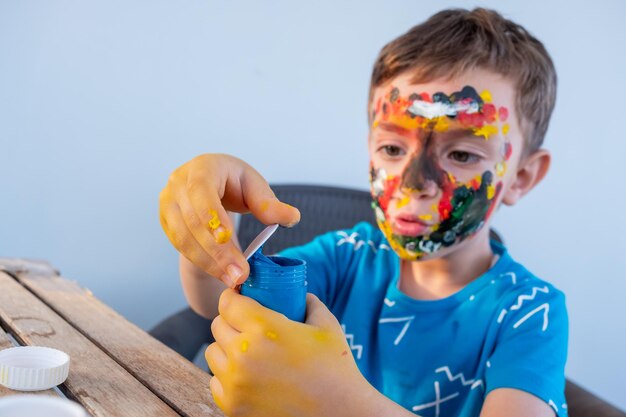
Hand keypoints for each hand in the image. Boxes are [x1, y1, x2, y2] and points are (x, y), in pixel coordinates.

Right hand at [159, 154, 299, 286]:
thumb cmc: (234, 184)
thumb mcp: (255, 187)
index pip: (201, 190)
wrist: (211, 187)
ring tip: (233, 279)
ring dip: (209, 262)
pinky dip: (202, 263)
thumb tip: (292, 218)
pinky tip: (222, 275)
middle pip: (193, 220)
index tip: (227, 238)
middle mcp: (178, 184)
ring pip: (184, 238)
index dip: (212, 215)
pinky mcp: (167, 224)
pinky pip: (181, 248)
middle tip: (240, 273)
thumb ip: (269, 204)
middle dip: (218, 251)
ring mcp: (168, 204)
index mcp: (202, 168)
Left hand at [205, 290, 380, 416]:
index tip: (240, 299)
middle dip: (231, 321)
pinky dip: (227, 376)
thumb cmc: (335, 369)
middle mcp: (244, 354)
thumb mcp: (326, 324)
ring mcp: (236, 383)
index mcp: (264, 329)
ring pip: (213, 353)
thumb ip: (308, 302)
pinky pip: (215, 381)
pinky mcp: (233, 407)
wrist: (340, 414)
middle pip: (217, 325)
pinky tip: (247, 375)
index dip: (233, 297)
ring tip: (247, 351)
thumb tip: (299, 294)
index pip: (228, 303)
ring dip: (226, 348)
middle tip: (248, 325)